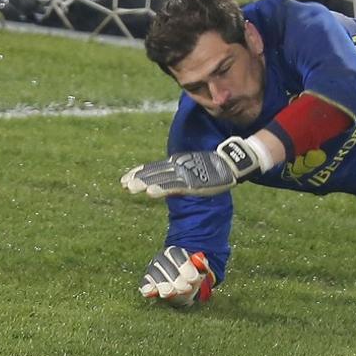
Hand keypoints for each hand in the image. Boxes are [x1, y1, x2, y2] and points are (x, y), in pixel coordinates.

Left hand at [121, 136, 261, 198]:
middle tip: (123, 184)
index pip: (154, 167)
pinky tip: (150, 193)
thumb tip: (169, 180)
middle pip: (154, 172)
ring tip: (131, 188)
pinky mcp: (193, 182)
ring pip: (161, 178)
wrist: (232, 163)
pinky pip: (174, 186)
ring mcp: (185, 173)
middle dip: (138, 178)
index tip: (124, 179)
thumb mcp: (194, 169)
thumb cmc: (214, 167)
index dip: (139, 172)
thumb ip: (181, 174)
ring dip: (145, 183)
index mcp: (178, 162)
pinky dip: (161, 188)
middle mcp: (178, 166)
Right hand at [140, 246, 215, 306]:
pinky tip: (152, 292)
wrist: (182, 286)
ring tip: (172, 292)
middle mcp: (161, 258)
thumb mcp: (199, 270)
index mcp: (174, 252)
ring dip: (163, 284)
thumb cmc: (190, 276)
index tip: (194, 279)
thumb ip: (202, 265)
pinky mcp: (147, 281)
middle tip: (186, 288)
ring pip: (155, 274)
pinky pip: (144, 283)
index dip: (185, 267)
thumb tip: (200, 261)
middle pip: (165, 265)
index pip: (176, 255)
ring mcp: (152, 269)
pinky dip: (147, 288)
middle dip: (176, 278)